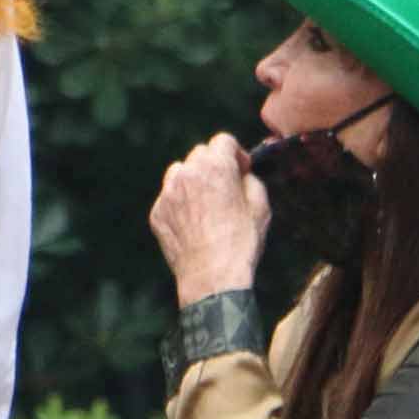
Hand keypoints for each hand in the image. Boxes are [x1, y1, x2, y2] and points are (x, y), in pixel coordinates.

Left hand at [149, 134, 270, 303]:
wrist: (212, 277)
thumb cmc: (241, 242)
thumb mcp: (261, 205)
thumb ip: (250, 179)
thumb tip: (241, 174)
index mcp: (215, 166)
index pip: (223, 141)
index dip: (235, 153)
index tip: (241, 169)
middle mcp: (187, 174)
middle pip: (200, 154)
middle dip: (213, 165)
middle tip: (225, 186)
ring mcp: (168, 193)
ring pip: (179, 172)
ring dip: (193, 179)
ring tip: (206, 201)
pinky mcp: (157, 213)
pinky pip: (169, 197)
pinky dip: (180, 202)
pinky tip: (193, 222)